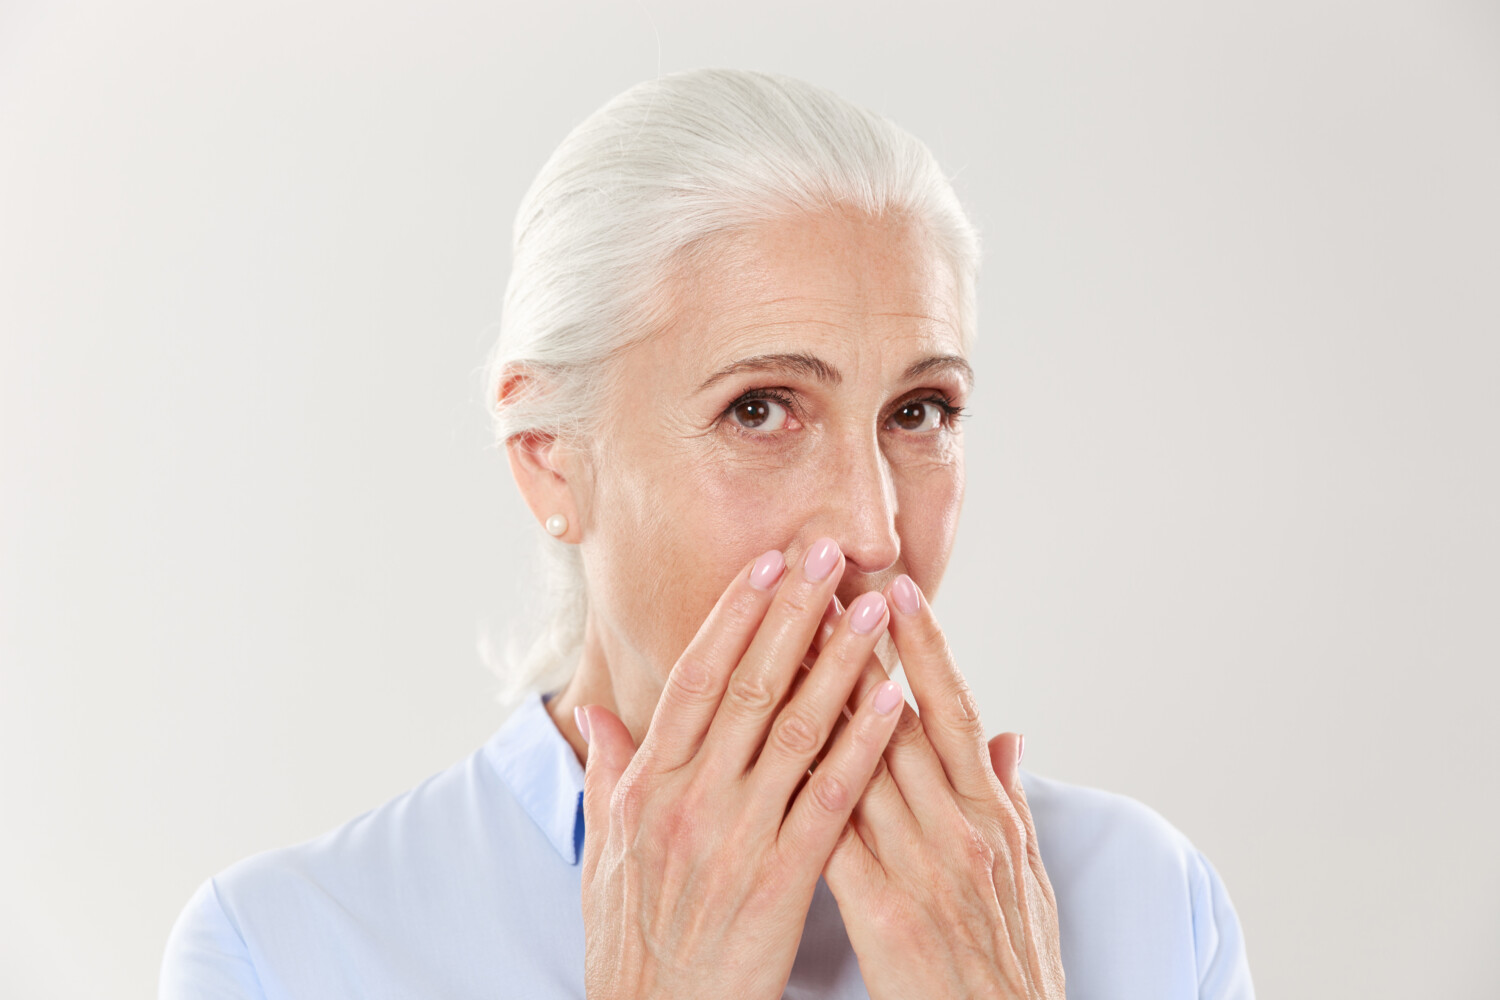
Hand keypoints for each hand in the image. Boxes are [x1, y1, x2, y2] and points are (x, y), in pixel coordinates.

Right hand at [575, 540, 908, 999]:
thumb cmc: (631, 944)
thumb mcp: (603, 856)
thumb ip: (605, 777)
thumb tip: (596, 716)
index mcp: (647, 786)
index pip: (695, 680)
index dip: (733, 617)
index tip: (765, 565)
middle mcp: (690, 799)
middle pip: (749, 686)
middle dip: (792, 613)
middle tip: (826, 553)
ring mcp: (736, 838)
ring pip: (796, 730)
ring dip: (840, 662)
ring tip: (873, 609)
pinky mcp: (781, 881)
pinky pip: (831, 801)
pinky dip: (864, 747)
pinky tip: (895, 703)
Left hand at [819, 577, 1066, 999]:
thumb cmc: (1016, 965)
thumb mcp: (1032, 877)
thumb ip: (1012, 799)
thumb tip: (1010, 733)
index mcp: (995, 817)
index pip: (954, 711)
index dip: (926, 647)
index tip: (897, 589)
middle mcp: (962, 830)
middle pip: (899, 722)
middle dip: (860, 650)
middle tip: (826, 584)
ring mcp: (923, 870)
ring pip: (862, 764)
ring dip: (822, 700)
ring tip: (789, 641)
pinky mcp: (884, 914)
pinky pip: (835, 836)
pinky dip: (805, 786)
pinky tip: (769, 748)